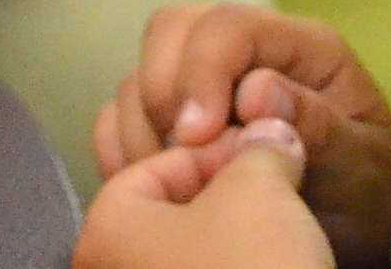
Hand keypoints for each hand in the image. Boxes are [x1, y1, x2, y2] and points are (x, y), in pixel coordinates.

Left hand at [75, 124, 330, 268]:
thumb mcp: (261, 188)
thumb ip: (261, 147)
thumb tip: (271, 133)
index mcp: (105, 230)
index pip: (162, 161)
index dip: (222, 151)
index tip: (269, 158)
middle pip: (174, 212)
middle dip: (230, 197)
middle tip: (280, 194)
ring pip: (189, 258)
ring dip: (236, 241)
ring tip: (285, 237)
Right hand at [95, 6, 390, 268]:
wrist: (353, 227)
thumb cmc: (364, 188)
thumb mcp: (360, 160)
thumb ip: (317, 123)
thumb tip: (256, 91)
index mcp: (299, 45)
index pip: (230, 25)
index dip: (202, 71)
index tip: (196, 136)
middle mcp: (245, 51)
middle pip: (171, 30)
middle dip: (164, 92)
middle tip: (184, 157)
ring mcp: (204, 82)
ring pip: (140, 72)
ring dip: (143, 128)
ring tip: (177, 180)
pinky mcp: (175, 117)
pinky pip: (120, 114)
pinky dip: (123, 146)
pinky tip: (152, 181)